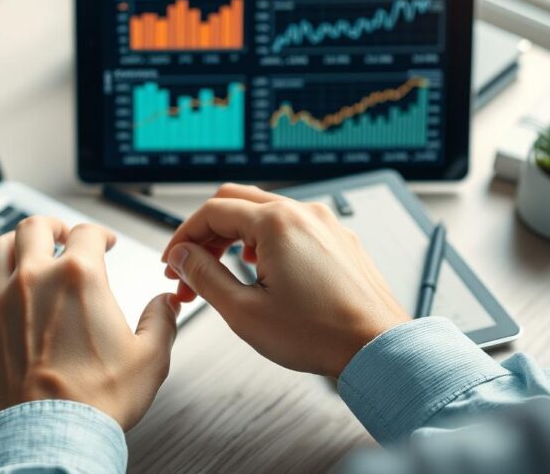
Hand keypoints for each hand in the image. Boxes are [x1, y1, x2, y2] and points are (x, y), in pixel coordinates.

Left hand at [0, 216, 179, 429]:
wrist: (52, 437)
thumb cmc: (98, 400)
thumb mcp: (150, 358)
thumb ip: (161, 321)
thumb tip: (165, 305)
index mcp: (80, 278)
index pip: (87, 232)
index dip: (100, 233)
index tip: (105, 242)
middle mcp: (35, 280)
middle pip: (34, 226)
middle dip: (52, 225)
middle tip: (61, 233)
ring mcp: (0, 304)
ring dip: (13, 245)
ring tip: (24, 252)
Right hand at [161, 184, 408, 377]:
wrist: (377, 347)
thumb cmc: (320, 334)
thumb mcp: (244, 311)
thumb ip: (205, 277)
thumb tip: (183, 258)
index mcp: (277, 223)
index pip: (212, 212)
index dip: (183, 237)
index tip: (172, 263)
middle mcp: (303, 213)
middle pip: (236, 202)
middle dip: (206, 233)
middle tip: (190, 266)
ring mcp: (324, 224)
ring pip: (264, 212)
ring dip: (234, 236)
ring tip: (222, 273)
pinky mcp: (338, 239)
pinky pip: (292, 226)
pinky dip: (265, 240)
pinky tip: (260, 269)